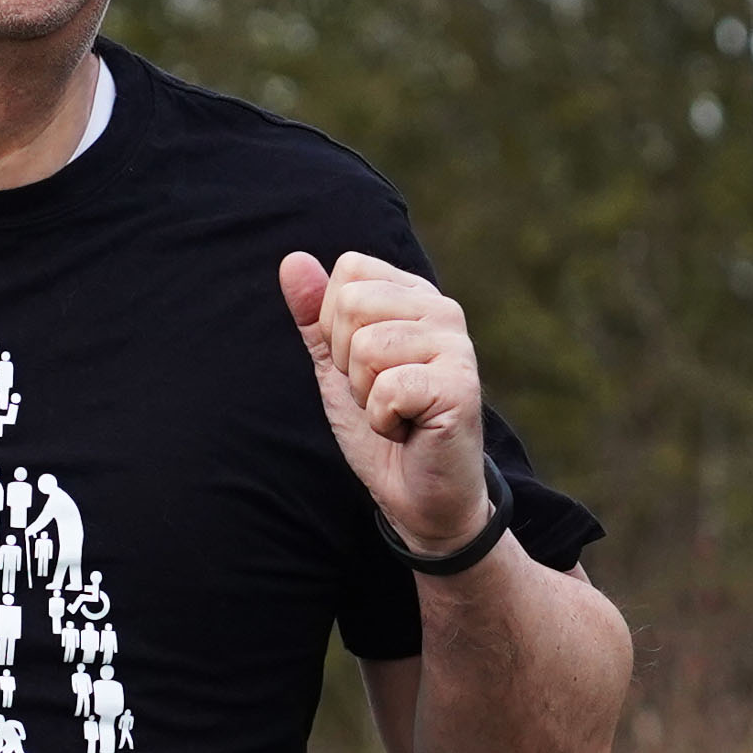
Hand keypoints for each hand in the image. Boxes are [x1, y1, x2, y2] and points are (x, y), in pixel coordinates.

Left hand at [281, 249, 493, 554]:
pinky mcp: (460, 386)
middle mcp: (442, 310)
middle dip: (346, 362)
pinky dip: (383, 420)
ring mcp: (456, 346)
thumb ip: (313, 314)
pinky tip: (408, 428)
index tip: (361, 364)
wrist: (419, 494)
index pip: (349, 271)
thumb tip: (292, 259)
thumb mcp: (335, 366)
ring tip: (394, 411)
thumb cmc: (382, 425)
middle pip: (351, 304)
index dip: (335, 326)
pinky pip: (387, 388)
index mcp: (414, 295)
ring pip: (366, 348)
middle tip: (378, 393)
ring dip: (365, 395)